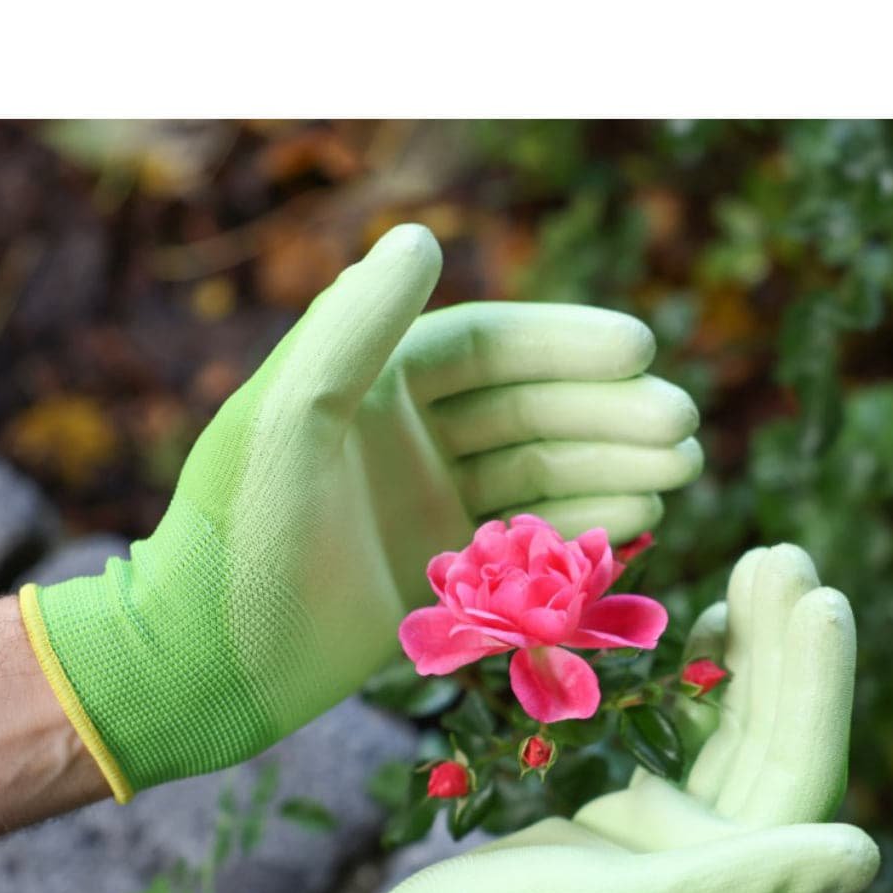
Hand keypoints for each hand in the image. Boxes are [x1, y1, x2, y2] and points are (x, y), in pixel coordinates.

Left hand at [19, 224, 700, 800]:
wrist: (210, 658)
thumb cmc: (243, 530)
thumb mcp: (290, 415)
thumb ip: (352, 323)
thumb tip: (422, 234)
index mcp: (371, 384)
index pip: (489, 347)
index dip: (566, 344)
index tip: (640, 350)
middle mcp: (405, 436)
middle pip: (528, 408)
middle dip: (606, 413)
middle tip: (682, 427)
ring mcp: (427, 504)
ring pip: (537, 471)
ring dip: (609, 466)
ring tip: (679, 470)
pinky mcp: (442, 572)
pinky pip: (527, 538)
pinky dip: (580, 526)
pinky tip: (636, 519)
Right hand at [279, 544, 876, 892]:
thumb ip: (739, 883)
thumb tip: (863, 853)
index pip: (799, 776)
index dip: (815, 686)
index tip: (815, 595)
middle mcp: (725, 874)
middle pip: (775, 743)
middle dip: (782, 648)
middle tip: (781, 555)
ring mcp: (678, 849)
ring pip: (736, 735)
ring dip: (750, 654)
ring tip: (757, 568)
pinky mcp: (631, 828)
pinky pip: (689, 743)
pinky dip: (703, 685)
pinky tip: (710, 628)